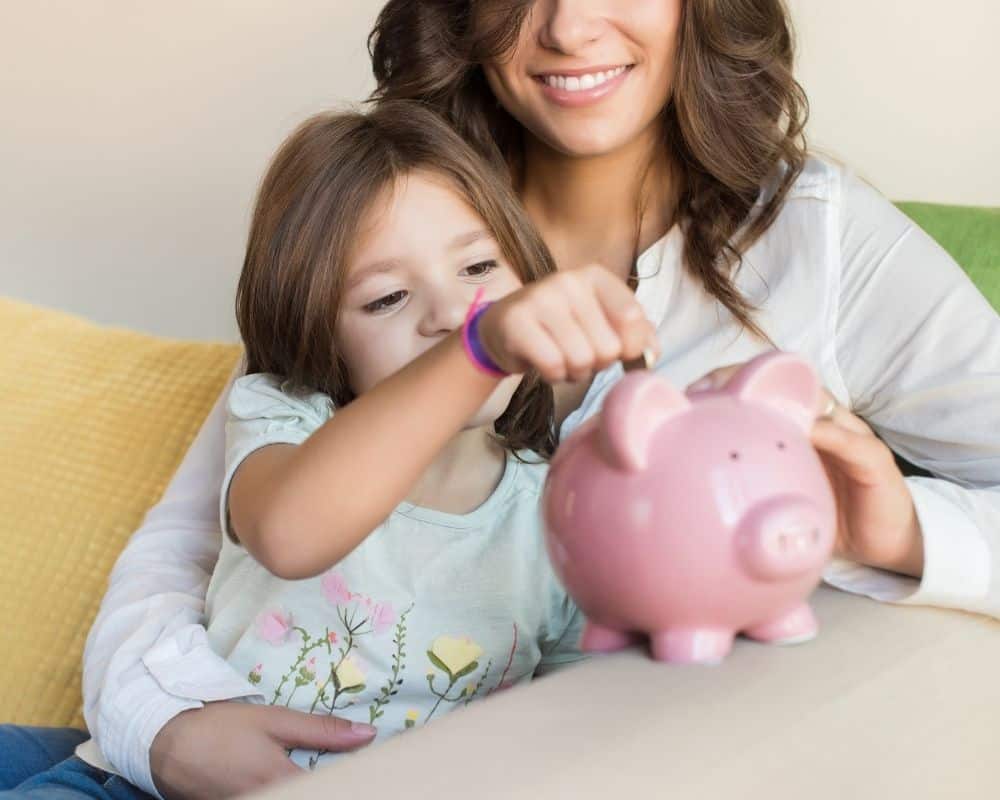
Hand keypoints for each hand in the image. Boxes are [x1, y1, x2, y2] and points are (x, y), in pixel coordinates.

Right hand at [150, 702, 376, 799]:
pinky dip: (278, 792)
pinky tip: (283, 781)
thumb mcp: (274, 720)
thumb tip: (369, 735)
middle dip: (326, 787)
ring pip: (287, 799)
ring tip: (316, 776)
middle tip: (347, 779)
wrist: (165, 741)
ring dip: (304, 789)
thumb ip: (322, 730)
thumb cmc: (223, 725)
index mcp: (281, 780)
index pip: (329, 792)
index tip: (367, 779)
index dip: (348, 786)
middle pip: (307, 796)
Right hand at [477, 264, 659, 383]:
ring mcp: (540, 298)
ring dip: (574, 372)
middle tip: (578, 353)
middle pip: (608, 347)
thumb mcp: (601, 321)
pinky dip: (553, 376)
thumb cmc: (562, 328)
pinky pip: (553, 366)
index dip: (631, 347)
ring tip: (561, 359)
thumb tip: (652, 354)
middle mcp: (569, 280)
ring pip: (581, 360)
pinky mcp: (517, 322)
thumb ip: (636, 334)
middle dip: (597, 363)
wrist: (505, 328)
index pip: (632, 317)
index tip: (618, 352)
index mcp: (596, 276)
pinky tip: (544, 364)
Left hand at [688, 363, 924, 577]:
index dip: (727, 384)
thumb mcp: (778, 498)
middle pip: (785, 387)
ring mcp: (849, 437)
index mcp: (797, 430)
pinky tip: (807, 432)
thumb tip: (690, 489)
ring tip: (751, 400)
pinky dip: (830, 434)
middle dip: (746, 379)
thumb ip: (747, 483)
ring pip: (819, 403)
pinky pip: (851, 442)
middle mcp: (821, 424)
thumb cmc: (826, 516)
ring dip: (786, 398)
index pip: (762, 393)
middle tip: (710, 389)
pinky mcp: (873, 458)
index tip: (692, 393)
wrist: (884, 542)